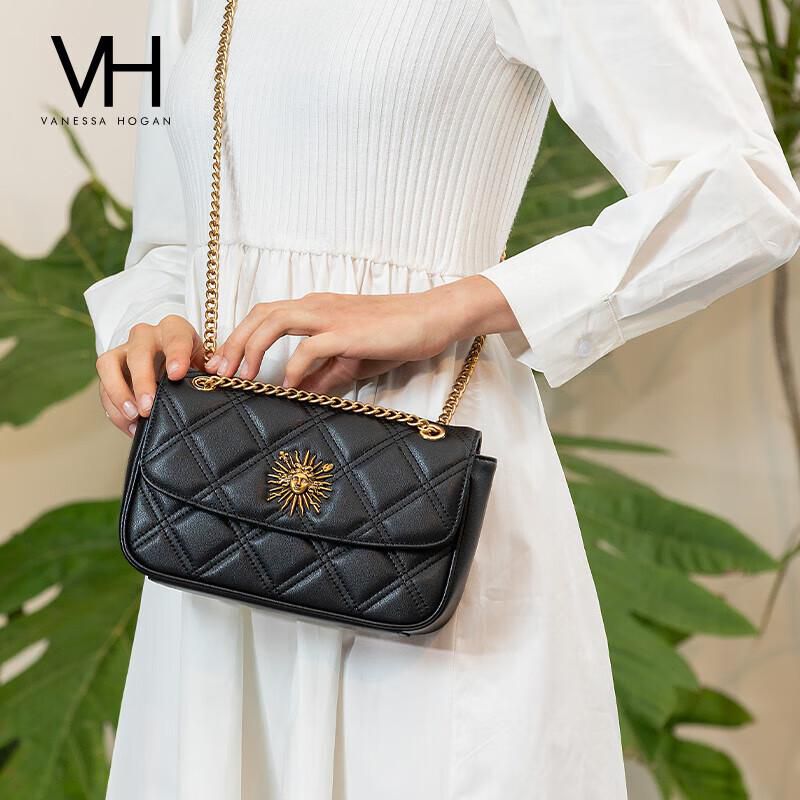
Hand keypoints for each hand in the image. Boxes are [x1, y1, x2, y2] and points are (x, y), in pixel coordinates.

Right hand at [95, 315, 202, 436]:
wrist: (172, 362)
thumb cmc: (191, 362)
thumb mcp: (205, 362)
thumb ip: (211, 368)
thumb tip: (217, 373)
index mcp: (174, 330)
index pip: (175, 337)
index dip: (176, 354)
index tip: (177, 374)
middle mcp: (147, 335)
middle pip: (138, 352)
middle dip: (142, 380)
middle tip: (148, 406)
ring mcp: (124, 350)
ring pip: (109, 363)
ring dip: (118, 392)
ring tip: (134, 415)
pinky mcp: (111, 367)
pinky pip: (103, 386)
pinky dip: (114, 408)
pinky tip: (130, 424)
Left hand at [205, 276, 517, 393]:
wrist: (431, 318)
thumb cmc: (395, 336)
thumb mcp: (352, 359)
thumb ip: (323, 374)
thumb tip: (297, 393)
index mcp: (316, 309)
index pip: (266, 316)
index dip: (240, 337)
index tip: (224, 364)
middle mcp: (317, 306)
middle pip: (260, 315)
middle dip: (234, 342)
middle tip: (217, 372)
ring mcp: (331, 315)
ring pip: (274, 321)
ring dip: (251, 348)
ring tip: (240, 376)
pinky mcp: (348, 331)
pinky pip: (310, 347)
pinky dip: (294, 367)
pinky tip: (288, 386)